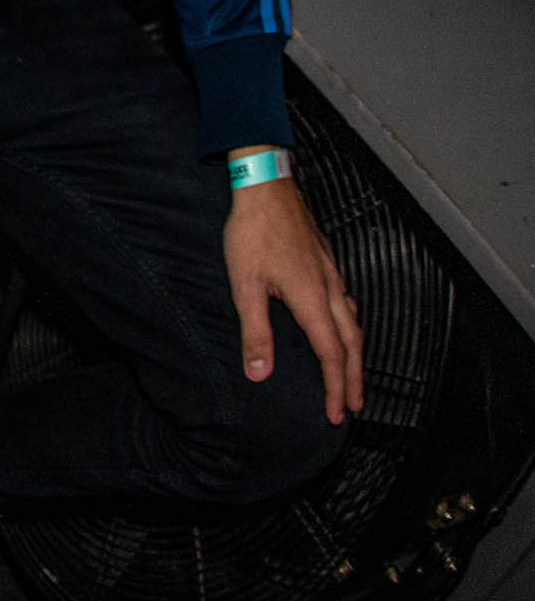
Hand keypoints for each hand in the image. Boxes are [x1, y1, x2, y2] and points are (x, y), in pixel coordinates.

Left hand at [225, 157, 363, 423]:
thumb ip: (255, 332)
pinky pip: (346, 304)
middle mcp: (330, 290)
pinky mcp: (327, 263)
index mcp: (312, 299)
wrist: (266, 186)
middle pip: (352, 344)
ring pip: (353, 323)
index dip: (336, 388)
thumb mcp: (245, 285)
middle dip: (355, 379)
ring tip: (351, 375)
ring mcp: (332, 275)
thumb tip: (259, 373)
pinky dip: (349, 327)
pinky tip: (340, 326)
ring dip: (355, 354)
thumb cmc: (252, 231)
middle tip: (355, 406)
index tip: (337, 413)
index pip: (332, 355)